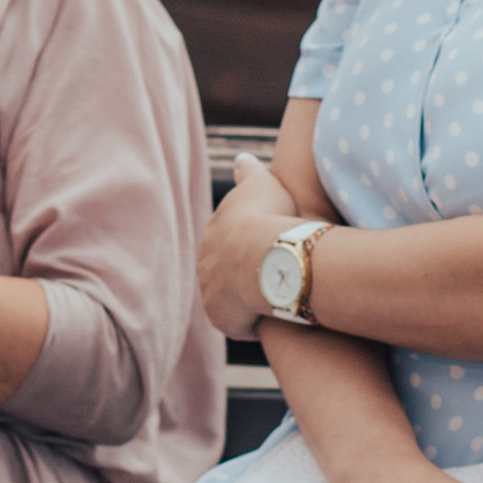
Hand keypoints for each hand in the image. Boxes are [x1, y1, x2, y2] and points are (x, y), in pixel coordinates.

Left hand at [197, 153, 293, 339]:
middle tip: (275, 276)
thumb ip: (249, 172)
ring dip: (249, 300)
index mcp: (213, 233)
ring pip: (231, 299)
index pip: (228, 241)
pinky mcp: (222, 319)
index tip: (270, 247)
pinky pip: (240, 324)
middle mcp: (204, 264)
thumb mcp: (261, 183)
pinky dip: (256, 322)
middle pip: (225, 272)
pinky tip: (276, 318)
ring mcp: (210, 294)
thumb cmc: (269, 215)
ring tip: (279, 300)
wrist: (267, 255)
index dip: (250, 244)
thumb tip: (241, 158)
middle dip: (244, 274)